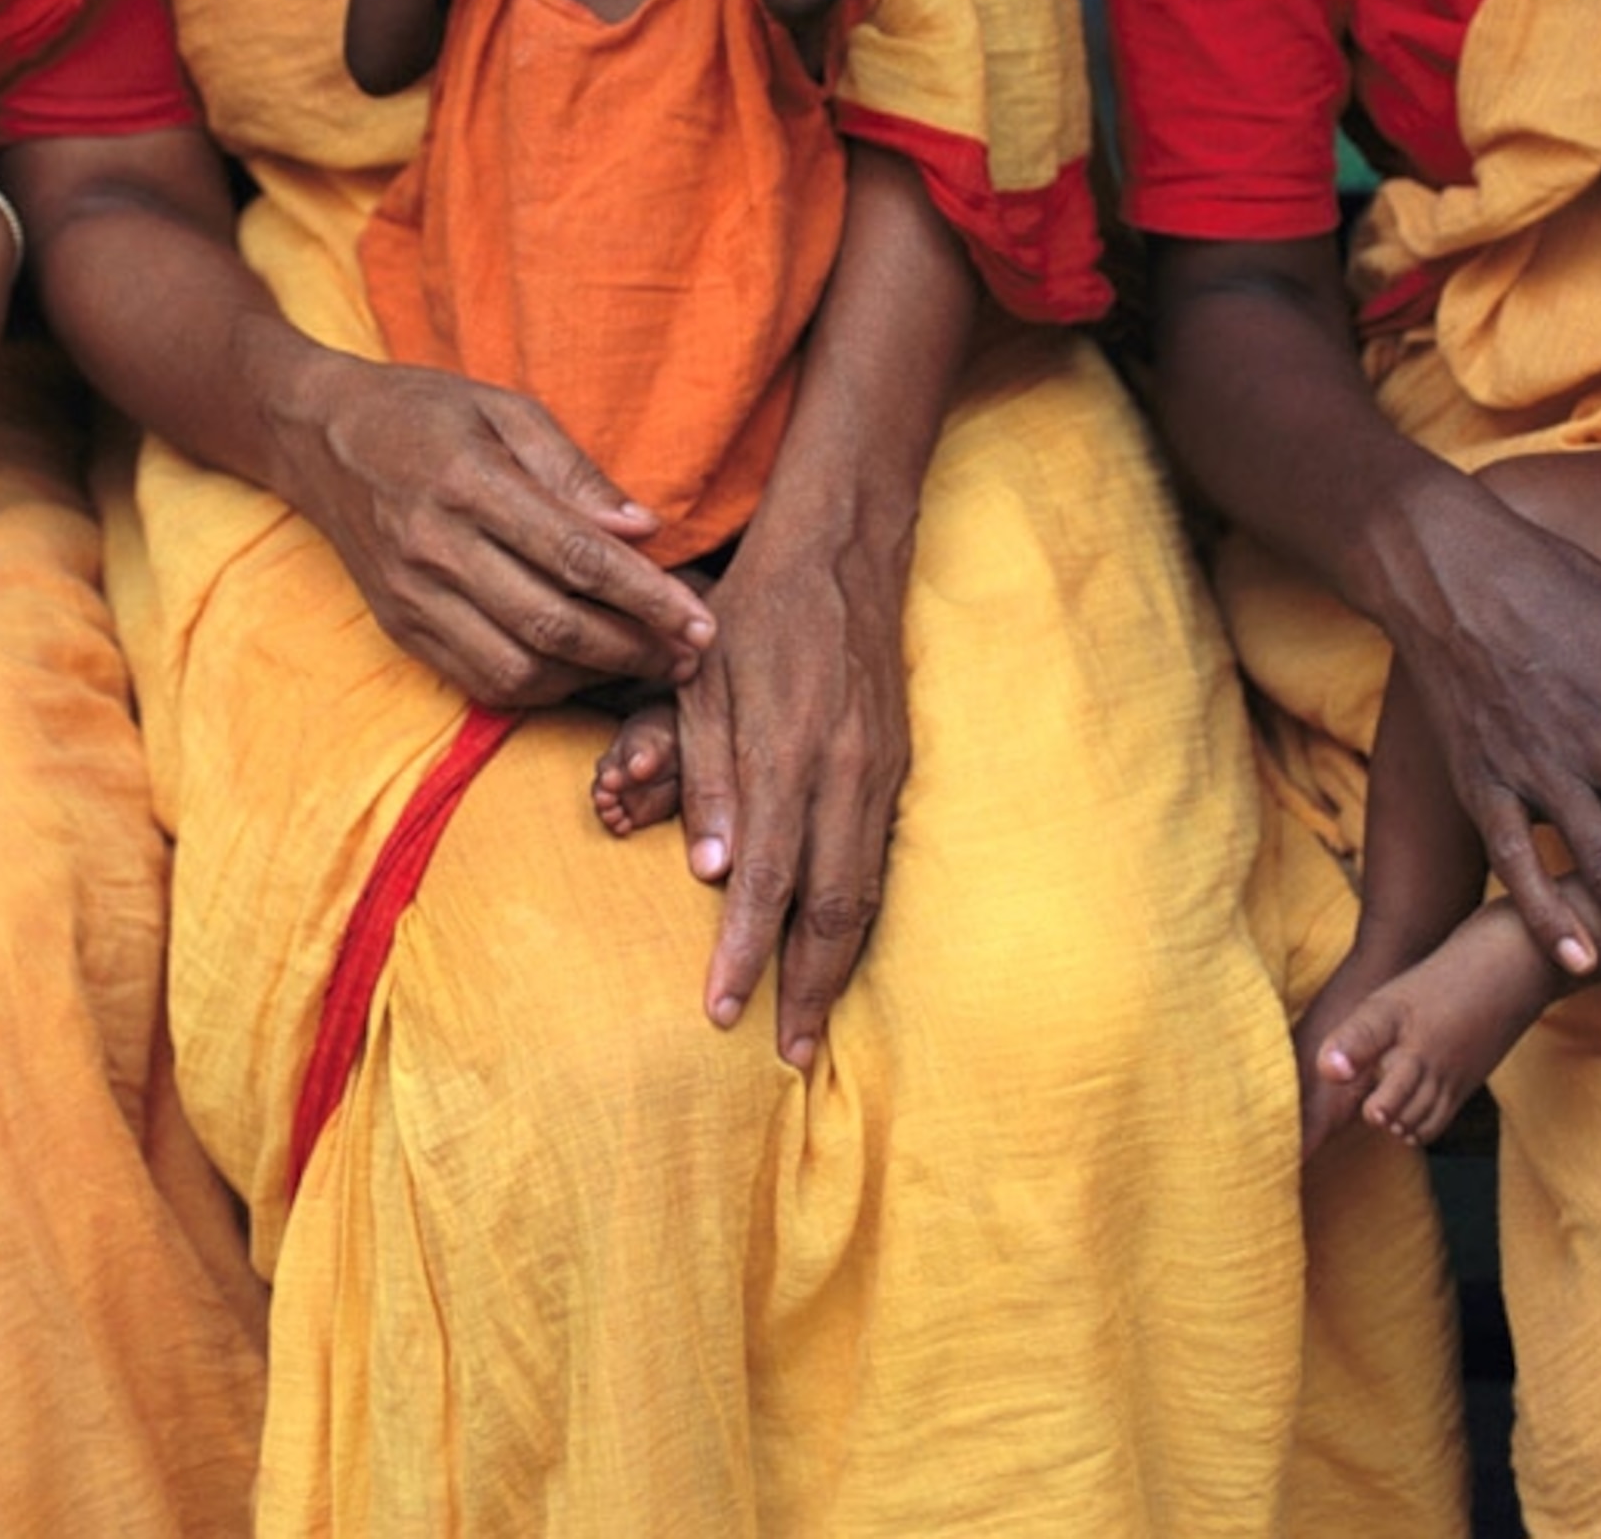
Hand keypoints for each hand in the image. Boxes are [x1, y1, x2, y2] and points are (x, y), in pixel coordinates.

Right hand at [279, 356, 715, 705]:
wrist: (319, 436)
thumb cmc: (427, 413)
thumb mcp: (506, 409)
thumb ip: (575, 472)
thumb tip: (645, 530)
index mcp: (468, 483)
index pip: (576, 557)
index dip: (647, 597)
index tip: (700, 622)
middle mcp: (434, 548)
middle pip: (551, 624)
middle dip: (634, 649)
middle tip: (690, 657)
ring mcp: (411, 597)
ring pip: (516, 669)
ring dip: (592, 679)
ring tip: (645, 664)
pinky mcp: (400, 628)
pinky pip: (480, 681)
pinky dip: (541, 689)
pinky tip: (582, 670)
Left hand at [669, 496, 910, 1067]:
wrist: (843, 546)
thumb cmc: (753, 608)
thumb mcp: (702, 677)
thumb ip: (705, 771)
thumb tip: (710, 872)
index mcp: (788, 750)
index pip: (766, 878)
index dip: (743, 952)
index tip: (720, 1010)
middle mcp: (845, 770)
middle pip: (831, 906)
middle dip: (806, 988)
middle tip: (785, 1053)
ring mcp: (881, 770)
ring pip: (866, 891)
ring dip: (840, 965)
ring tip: (814, 1024)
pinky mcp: (898, 763)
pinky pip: (882, 858)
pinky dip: (863, 917)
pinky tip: (842, 951)